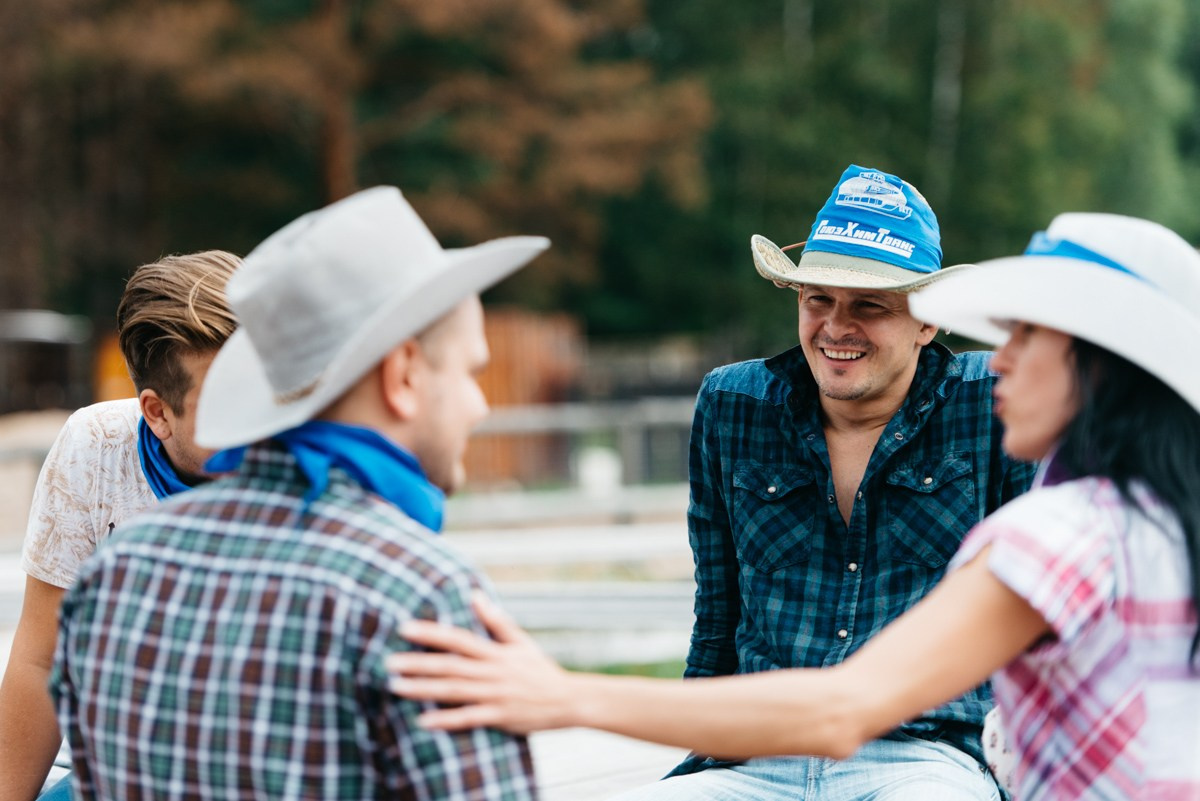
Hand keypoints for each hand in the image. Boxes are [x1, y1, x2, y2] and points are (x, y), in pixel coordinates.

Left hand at [388, 591, 578, 732]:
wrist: (570, 700)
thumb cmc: (541, 670)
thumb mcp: (521, 641)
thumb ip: (496, 620)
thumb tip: (475, 594)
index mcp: (495, 652)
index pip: (458, 639)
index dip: (430, 633)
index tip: (404, 628)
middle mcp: (492, 672)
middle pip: (449, 665)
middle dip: (417, 662)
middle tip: (388, 662)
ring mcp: (495, 695)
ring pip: (453, 690)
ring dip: (423, 689)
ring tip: (395, 687)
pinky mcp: (500, 717)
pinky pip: (469, 719)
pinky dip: (446, 720)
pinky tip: (423, 721)